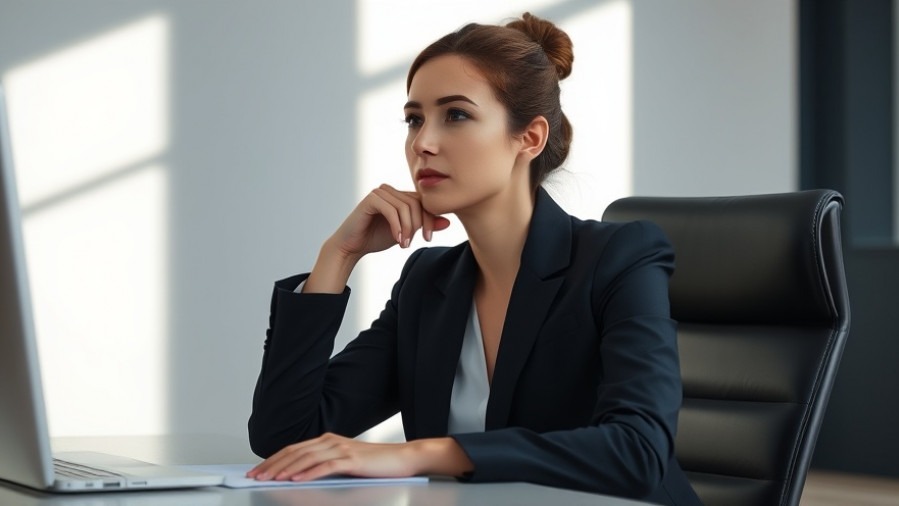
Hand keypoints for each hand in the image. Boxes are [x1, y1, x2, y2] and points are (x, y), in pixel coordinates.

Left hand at [246, 433, 416, 481]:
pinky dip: (308, 473)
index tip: (258, 470)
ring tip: (272, 478)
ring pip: (306, 458)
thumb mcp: (344, 461)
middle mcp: (331, 441)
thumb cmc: (375, 462)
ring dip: (286, 469)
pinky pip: (325, 466)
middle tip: (256, 475)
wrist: (402, 458)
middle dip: (273, 464)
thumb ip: (324, 463)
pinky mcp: (352, 460)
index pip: (294, 449)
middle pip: (295, 452)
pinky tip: (297, 479)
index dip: (274, 459)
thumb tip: (299, 475)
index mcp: (328, 440)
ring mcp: (342, 449)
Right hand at [330, 184, 450, 260]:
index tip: (428, 238)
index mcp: (400, 195)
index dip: (430, 219)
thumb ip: (424, 225)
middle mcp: (390, 190)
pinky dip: (397, 226)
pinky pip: (391, 210)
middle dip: (419, 225)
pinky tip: (397, 239)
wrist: (352, 246)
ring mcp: (380, 192)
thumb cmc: (377, 238)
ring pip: (405, 207)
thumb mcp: (406, 232)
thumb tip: (447, 222)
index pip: (423, 202)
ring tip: (404, 243)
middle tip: (414, 242)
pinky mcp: (371, 199)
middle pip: (416, 203)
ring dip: (408, 228)